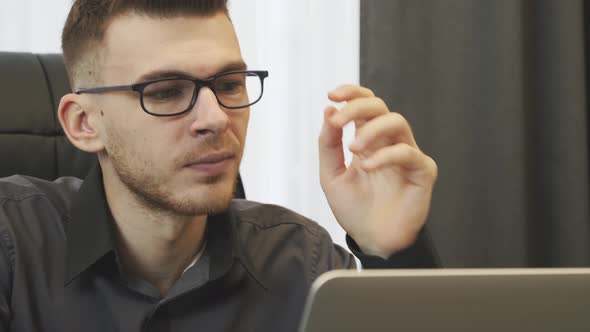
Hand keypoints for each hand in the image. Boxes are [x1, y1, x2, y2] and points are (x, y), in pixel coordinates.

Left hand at [319, 85, 437, 257]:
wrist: (371, 240)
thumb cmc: (354, 209)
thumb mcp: (331, 175)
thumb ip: (328, 144)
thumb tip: (329, 111)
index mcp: (367, 140)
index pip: (364, 105)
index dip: (351, 93)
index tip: (332, 95)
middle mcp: (388, 142)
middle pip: (379, 106)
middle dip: (356, 107)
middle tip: (338, 121)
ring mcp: (406, 154)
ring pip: (396, 121)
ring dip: (371, 129)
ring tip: (354, 149)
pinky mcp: (422, 171)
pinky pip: (407, 152)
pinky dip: (385, 156)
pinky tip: (368, 168)